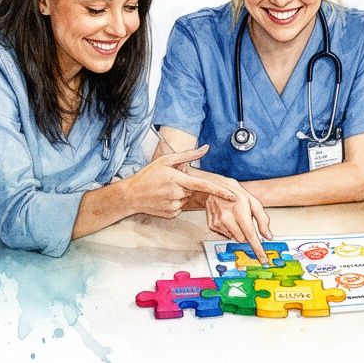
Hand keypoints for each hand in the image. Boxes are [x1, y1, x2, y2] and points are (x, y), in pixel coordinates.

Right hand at [119, 145, 237, 218]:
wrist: (131, 195)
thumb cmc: (148, 175)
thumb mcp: (166, 160)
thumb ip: (188, 155)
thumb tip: (206, 148)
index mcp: (177, 180)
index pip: (203, 186)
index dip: (220, 191)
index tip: (233, 196)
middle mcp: (177, 194)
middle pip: (193, 190)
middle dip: (186, 185)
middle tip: (170, 181)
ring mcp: (173, 206)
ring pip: (186, 199)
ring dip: (180, 194)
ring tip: (164, 190)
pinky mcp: (170, 214)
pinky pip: (180, 207)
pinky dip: (175, 202)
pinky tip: (163, 198)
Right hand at [203, 182, 272, 263]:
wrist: (216, 186)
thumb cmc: (237, 194)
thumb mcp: (254, 203)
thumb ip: (263, 221)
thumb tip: (268, 236)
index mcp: (240, 212)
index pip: (251, 236)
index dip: (258, 250)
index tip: (264, 260)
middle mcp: (227, 218)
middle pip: (243, 239)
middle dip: (247, 235)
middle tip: (246, 222)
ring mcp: (217, 223)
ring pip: (234, 238)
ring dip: (238, 231)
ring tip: (235, 217)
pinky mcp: (212, 225)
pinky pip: (226, 235)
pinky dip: (230, 230)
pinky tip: (228, 218)